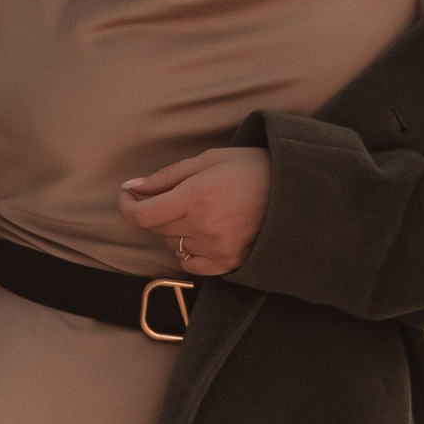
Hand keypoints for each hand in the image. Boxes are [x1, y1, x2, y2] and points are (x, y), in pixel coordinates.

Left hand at [117, 145, 268, 278]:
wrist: (295, 193)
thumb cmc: (250, 169)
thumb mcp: (207, 160)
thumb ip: (166, 177)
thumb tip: (132, 187)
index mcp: (197, 197)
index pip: (143, 215)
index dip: (128, 206)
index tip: (127, 196)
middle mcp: (204, 227)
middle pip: (157, 229)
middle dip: (156, 211)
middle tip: (175, 195)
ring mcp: (217, 249)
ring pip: (173, 244)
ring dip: (176, 229)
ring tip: (200, 211)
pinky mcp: (228, 263)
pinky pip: (190, 263)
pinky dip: (190, 249)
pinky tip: (205, 232)